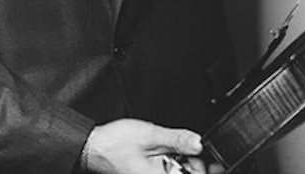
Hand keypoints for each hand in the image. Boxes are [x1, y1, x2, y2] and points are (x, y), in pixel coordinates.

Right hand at [83, 119, 221, 173]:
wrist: (92, 146)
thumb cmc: (114, 144)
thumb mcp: (151, 135)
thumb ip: (177, 140)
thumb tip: (200, 144)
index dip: (203, 169)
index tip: (212, 160)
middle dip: (195, 164)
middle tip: (192, 148)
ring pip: (177, 173)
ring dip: (184, 163)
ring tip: (178, 148)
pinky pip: (167, 171)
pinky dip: (174, 162)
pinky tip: (170, 151)